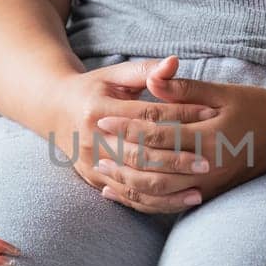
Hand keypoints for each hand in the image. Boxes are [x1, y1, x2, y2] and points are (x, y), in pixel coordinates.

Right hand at [45, 56, 218, 213]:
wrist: (54, 111)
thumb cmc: (93, 89)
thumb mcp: (114, 75)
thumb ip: (146, 71)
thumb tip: (175, 62)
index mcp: (98, 110)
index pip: (147, 115)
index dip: (180, 113)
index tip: (210, 114)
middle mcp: (92, 139)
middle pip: (140, 154)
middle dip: (176, 159)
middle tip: (208, 162)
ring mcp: (91, 163)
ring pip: (134, 182)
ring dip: (168, 189)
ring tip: (199, 191)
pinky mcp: (93, 180)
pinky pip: (127, 197)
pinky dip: (154, 203)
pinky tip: (179, 202)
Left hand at [94, 72, 265, 208]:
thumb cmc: (253, 105)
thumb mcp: (221, 92)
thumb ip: (184, 89)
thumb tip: (152, 81)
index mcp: (212, 133)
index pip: (160, 132)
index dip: (128, 126)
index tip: (103, 118)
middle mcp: (212, 163)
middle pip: (156, 165)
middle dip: (123, 157)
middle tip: (97, 147)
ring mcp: (212, 183)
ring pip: (162, 189)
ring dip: (130, 181)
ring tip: (105, 170)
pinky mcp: (211, 193)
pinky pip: (172, 202)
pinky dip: (145, 198)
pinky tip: (125, 192)